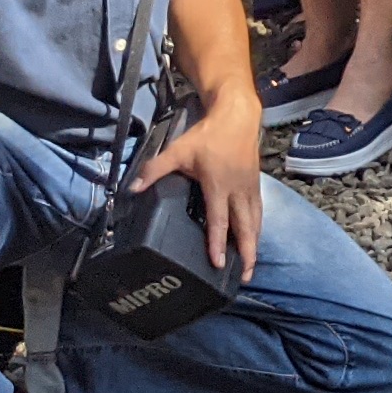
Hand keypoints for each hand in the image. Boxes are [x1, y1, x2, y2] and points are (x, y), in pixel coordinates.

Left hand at [131, 101, 265, 282]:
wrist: (237, 117)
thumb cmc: (208, 135)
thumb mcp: (178, 150)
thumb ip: (155, 170)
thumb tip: (133, 188)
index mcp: (219, 185)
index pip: (219, 220)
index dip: (218, 243)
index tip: (219, 263)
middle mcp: (238, 190)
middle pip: (245, 227)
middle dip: (247, 253)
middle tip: (246, 276)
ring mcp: (249, 188)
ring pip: (255, 222)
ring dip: (254, 245)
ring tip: (252, 265)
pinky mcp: (255, 185)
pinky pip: (258, 212)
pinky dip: (257, 229)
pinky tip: (254, 238)